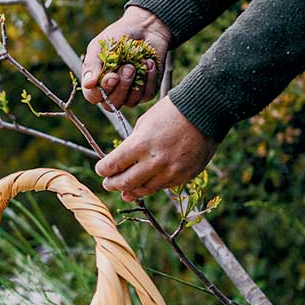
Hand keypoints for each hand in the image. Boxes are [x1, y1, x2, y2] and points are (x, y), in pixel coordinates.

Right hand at [81, 7, 170, 110]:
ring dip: (135, 83)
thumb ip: (92, 64)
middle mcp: (112, 90)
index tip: (112, 76)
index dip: (102, 90)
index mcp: (97, 81)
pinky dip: (149, 78)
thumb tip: (89, 84)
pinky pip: (147, 94)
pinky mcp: (147, 90)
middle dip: (121, 87)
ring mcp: (130, 93)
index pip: (94, 97)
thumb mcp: (100, 46)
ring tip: (139, 62)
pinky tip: (149, 62)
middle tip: (128, 67)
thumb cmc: (118, 36)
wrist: (144, 27)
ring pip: (131, 102)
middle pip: (113, 104)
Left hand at [94, 97, 215, 200]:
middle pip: (125, 182)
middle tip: (108, 184)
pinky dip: (152, 186)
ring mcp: (171, 171)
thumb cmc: (170, 112)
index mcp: (140, 145)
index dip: (103, 170)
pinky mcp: (184, 176)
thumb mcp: (144, 124)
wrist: (204, 111)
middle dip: (113, 184)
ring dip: (131, 191)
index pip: (113, 165)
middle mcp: (154, 162)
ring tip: (125, 192)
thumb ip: (133, 144)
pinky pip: (163, 186)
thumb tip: (123, 161)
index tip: (101, 170)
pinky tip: (146, 186)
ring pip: (144, 190)